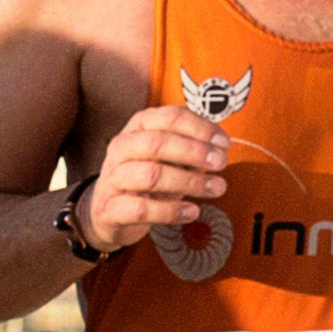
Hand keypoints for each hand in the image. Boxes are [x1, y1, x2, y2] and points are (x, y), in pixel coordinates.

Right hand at [74, 101, 230, 253]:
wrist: (109, 213)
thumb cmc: (144, 180)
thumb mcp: (168, 158)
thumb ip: (191, 149)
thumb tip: (220, 148)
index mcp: (138, 128)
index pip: (169, 117)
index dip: (200, 128)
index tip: (223, 144)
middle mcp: (121, 148)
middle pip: (157, 143)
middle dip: (194, 152)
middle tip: (220, 164)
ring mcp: (112, 178)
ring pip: (150, 175)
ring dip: (189, 182)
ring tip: (215, 189)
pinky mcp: (108, 208)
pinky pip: (141, 208)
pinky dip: (171, 211)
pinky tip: (191, 212)